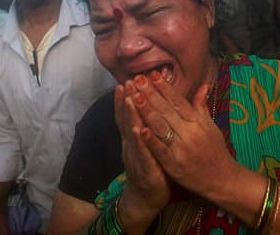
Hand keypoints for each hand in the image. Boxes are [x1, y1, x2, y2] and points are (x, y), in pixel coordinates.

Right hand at [114, 83, 168, 219]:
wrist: (146, 198)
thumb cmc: (152, 168)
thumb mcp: (151, 145)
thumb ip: (151, 126)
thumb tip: (153, 107)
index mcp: (134, 139)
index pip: (129, 115)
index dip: (127, 98)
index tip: (127, 79)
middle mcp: (131, 145)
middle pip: (128, 120)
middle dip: (126, 100)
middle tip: (126, 81)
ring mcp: (136, 157)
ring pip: (132, 133)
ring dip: (130, 115)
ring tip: (129, 98)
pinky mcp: (145, 169)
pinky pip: (143, 153)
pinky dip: (140, 141)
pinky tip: (139, 129)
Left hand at [130, 71, 240, 197]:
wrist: (222, 179)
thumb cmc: (215, 150)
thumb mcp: (210, 125)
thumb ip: (201, 105)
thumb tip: (203, 84)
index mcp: (197, 122)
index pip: (178, 101)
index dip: (164, 87)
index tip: (152, 74)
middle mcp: (190, 132)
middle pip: (167, 110)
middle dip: (151, 94)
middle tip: (138, 79)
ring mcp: (181, 149)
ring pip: (161, 127)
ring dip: (146, 111)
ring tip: (134, 96)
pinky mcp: (175, 165)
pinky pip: (161, 151)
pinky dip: (151, 141)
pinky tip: (139, 129)